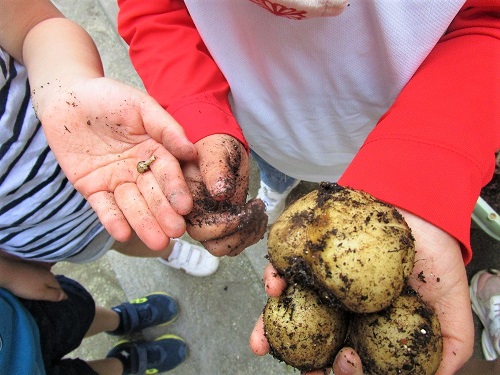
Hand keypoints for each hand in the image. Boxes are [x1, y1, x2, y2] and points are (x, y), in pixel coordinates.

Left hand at [0, 252, 65, 301]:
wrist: (8, 273)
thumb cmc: (25, 285)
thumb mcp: (41, 293)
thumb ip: (53, 295)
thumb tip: (65, 296)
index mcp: (51, 278)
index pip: (59, 288)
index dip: (59, 295)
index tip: (58, 302)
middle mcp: (47, 272)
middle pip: (53, 282)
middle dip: (53, 289)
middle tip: (50, 298)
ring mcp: (38, 269)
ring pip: (45, 279)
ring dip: (45, 285)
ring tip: (42, 292)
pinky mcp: (29, 268)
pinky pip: (38, 276)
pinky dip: (38, 281)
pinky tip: (33, 284)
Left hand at [34, 77, 196, 249]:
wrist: (65, 97)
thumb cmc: (107, 97)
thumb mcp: (140, 106)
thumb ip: (166, 127)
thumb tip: (192, 151)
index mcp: (155, 150)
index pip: (168, 173)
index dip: (176, 190)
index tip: (185, 207)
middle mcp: (138, 169)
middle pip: (152, 194)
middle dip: (163, 213)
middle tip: (175, 232)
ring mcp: (115, 180)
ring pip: (131, 205)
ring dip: (143, 223)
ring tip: (157, 242)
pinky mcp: (92, 188)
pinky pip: (103, 206)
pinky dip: (112, 220)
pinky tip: (123, 233)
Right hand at [183, 134, 267, 255]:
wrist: (220, 147)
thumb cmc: (214, 144)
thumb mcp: (215, 151)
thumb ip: (216, 170)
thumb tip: (221, 193)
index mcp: (185, 202)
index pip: (201, 229)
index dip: (226, 226)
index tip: (245, 208)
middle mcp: (193, 217)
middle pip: (214, 245)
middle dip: (240, 232)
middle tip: (256, 209)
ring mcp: (209, 222)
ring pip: (226, 248)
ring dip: (248, 235)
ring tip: (259, 212)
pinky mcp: (223, 223)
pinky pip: (236, 241)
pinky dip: (252, 233)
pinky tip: (259, 214)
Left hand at [250, 210, 473, 374]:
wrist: (423, 211)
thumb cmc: (436, 259)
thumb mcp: (452, 312)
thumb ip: (448, 351)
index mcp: (368, 327)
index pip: (348, 358)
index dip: (341, 373)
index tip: (339, 369)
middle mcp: (340, 308)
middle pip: (314, 341)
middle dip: (300, 360)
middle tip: (302, 369)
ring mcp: (322, 281)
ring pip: (292, 309)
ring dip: (269, 328)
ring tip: (260, 343)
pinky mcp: (311, 254)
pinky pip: (288, 267)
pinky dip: (275, 277)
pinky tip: (274, 286)